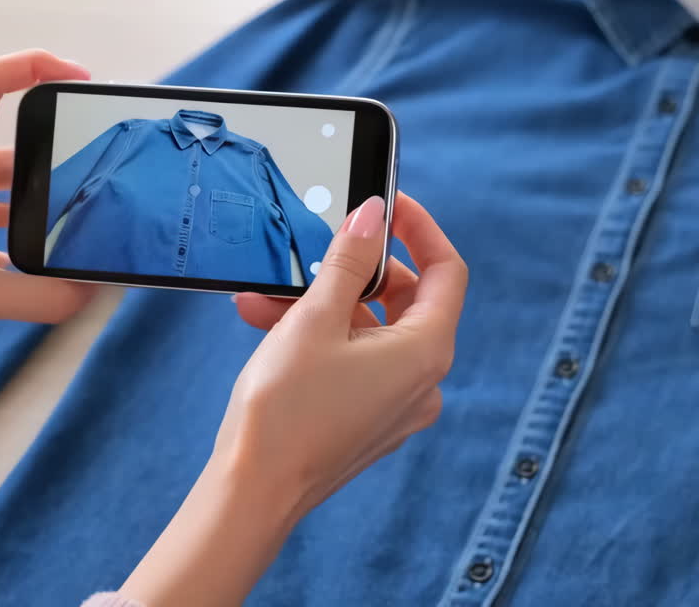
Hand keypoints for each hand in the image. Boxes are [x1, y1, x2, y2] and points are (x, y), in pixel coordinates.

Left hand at [0, 50, 94, 392]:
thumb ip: (41, 295)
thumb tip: (86, 293)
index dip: (33, 67)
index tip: (76, 80)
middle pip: (8, 148)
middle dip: (52, 158)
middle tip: (92, 175)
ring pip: (0, 192)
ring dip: (35, 207)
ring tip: (76, 226)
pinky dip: (17, 245)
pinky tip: (41, 272)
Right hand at [119, 192, 467, 606]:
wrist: (251, 493)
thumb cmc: (284, 409)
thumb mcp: (315, 318)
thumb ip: (348, 260)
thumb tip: (373, 217)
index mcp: (426, 352)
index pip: (446, 271)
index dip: (420, 229)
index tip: (386, 204)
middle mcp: (422, 380)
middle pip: (404, 299)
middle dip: (351, 271)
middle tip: (311, 250)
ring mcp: (396, 404)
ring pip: (369, 330)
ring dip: (320, 304)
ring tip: (263, 297)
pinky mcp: (368, 419)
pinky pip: (354, 360)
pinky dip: (319, 338)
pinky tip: (265, 323)